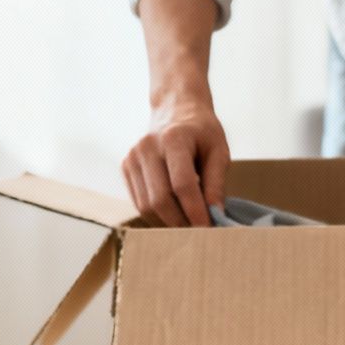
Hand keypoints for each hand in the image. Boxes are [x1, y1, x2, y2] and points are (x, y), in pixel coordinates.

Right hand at [123, 91, 229, 227]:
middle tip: (198, 235)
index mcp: (174, 138)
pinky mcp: (125, 167)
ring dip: (167, 223)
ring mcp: (132, 157)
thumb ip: (217, 183)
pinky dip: (156, 215)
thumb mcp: (218, 151)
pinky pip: (139, 202)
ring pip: (146, 206)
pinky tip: (173, 215)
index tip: (208, 230)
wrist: (175, 109)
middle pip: (160, 199)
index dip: (195, 211)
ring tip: (187, 226)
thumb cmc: (201, 132)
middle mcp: (147, 146)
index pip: (183, 184)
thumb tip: (215, 216)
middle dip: (180, 223)